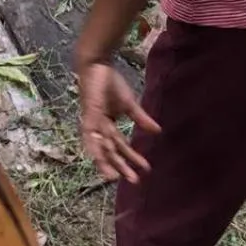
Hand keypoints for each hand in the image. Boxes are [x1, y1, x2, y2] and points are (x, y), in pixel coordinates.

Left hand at [77, 61, 160, 184]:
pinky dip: (92, 146)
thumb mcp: (129, 104)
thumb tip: (158, 131)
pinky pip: (89, 134)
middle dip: (121, 166)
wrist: (97, 65)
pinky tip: (96, 159)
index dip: (132, 158)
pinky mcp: (88, 115)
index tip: (146, 169)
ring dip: (107, 163)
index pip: (120, 146)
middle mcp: (99, 128)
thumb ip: (141, 118)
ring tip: (115, 178)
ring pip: (99, 148)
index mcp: (107, 125)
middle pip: (110, 152)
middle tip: (134, 181)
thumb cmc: (109, 82)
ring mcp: (92, 123)